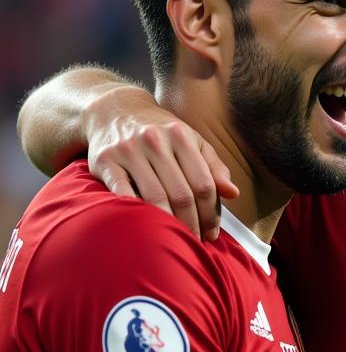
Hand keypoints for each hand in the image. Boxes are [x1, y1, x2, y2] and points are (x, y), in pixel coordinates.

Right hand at [84, 85, 238, 241]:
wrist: (114, 111)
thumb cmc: (162, 133)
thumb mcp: (192, 142)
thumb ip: (214, 168)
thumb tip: (233, 193)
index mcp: (181, 137)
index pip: (204, 184)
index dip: (211, 213)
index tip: (212, 233)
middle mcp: (155, 141)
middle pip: (181, 194)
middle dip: (192, 223)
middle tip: (195, 241)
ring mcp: (128, 150)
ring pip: (155, 197)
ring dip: (168, 224)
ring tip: (175, 239)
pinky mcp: (105, 161)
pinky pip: (122, 193)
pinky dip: (136, 212)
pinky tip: (146, 226)